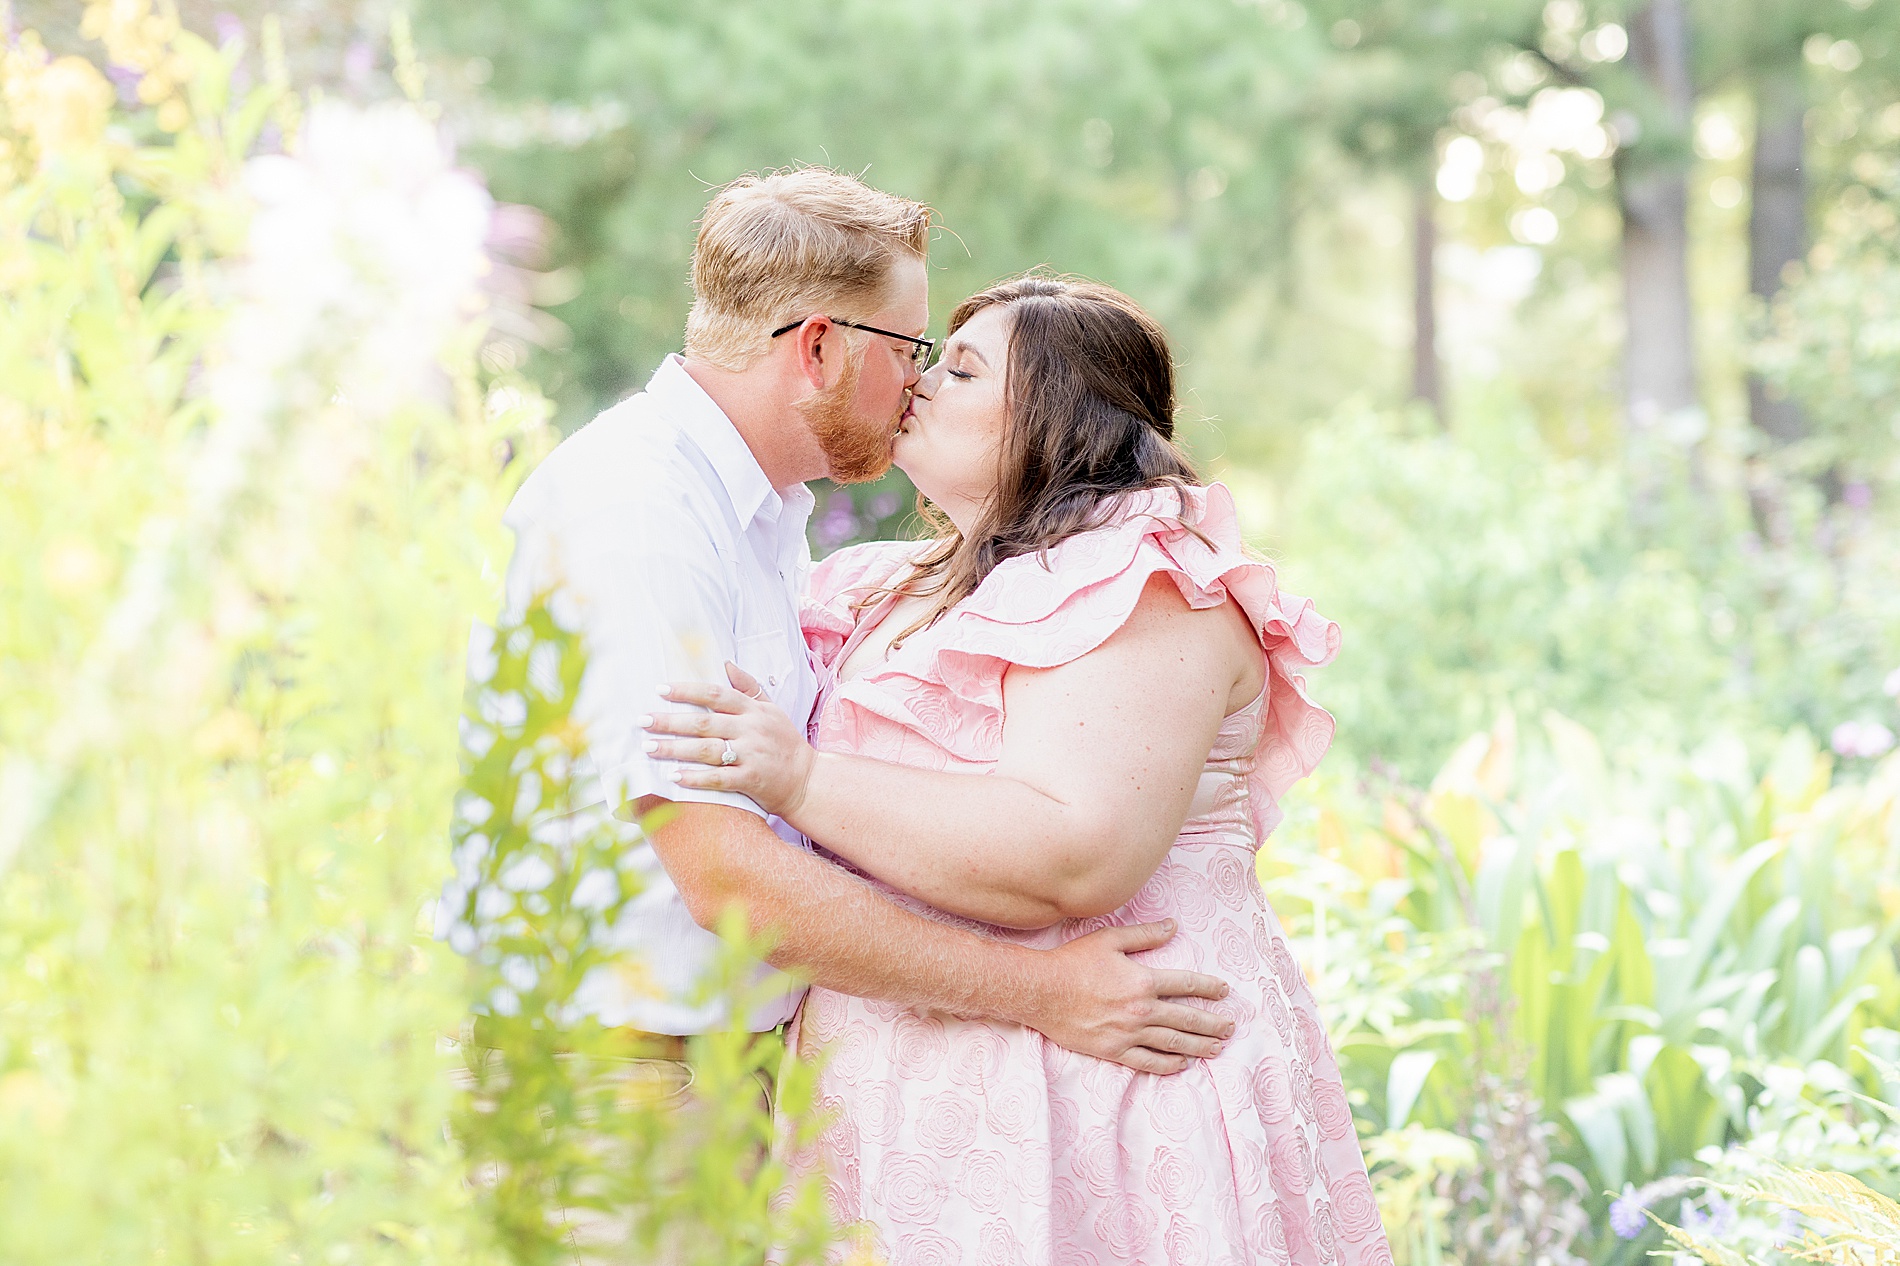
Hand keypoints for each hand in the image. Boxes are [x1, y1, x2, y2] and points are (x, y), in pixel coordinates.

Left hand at [640, 663, 816, 816]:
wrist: (807, 780)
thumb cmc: (784, 743)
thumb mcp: (772, 709)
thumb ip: (749, 687)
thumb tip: (726, 663)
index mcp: (753, 710)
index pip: (716, 693)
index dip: (687, 690)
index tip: (660, 690)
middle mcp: (751, 729)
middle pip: (704, 722)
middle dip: (670, 721)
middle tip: (642, 721)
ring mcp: (751, 754)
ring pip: (706, 749)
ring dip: (674, 748)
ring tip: (649, 747)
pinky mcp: (751, 779)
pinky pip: (718, 778)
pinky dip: (695, 778)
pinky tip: (673, 777)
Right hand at [1023, 919, 1234, 1074]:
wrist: (1040, 991)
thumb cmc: (1072, 961)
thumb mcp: (1109, 939)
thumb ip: (1144, 934)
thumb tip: (1173, 926)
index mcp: (1142, 980)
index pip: (1186, 985)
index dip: (1208, 988)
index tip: (1224, 991)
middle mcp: (1140, 1009)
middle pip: (1187, 1019)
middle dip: (1213, 1024)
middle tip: (1230, 1027)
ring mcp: (1127, 1033)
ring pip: (1173, 1043)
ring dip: (1199, 1047)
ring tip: (1217, 1048)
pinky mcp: (1113, 1050)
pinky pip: (1148, 1062)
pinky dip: (1168, 1065)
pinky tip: (1181, 1064)